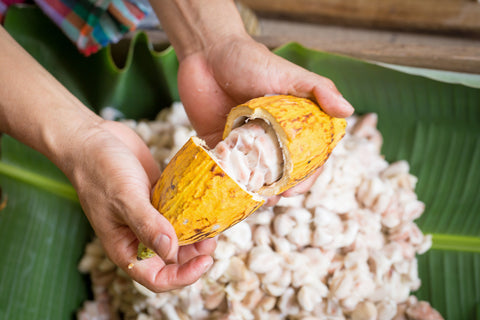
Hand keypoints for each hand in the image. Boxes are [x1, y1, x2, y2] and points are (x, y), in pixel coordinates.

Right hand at [68, 120, 215, 291]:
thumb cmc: (100, 170)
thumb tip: (171, 252)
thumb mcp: (124, 199)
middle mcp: (139, 237)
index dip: (183, 276)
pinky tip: (206, 205)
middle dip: (195, 255)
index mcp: (125, 248)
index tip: (205, 261)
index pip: (157, 278)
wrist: (94, 139)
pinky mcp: (158, 200)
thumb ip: (147, 225)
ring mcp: (150, 218)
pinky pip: (179, 214)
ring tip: (213, 223)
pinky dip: (193, 214)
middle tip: (212, 238)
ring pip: (178, 237)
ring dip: (196, 235)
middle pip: (173, 260)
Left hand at [177, 35, 353, 200]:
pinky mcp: (218, 143)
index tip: (298, 189)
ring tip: (255, 198)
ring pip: (253, 173)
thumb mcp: (288, 73)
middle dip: (280, 189)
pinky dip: (230, 180)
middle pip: (279, 171)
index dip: (306, 176)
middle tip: (275, 198)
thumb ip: (319, 89)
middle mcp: (268, 136)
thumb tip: (349, 111)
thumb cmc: (250, 59)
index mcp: (289, 123)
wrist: (206, 52)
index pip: (305, 156)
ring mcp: (243, 142)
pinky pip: (225, 167)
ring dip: (255, 189)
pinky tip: (232, 190)